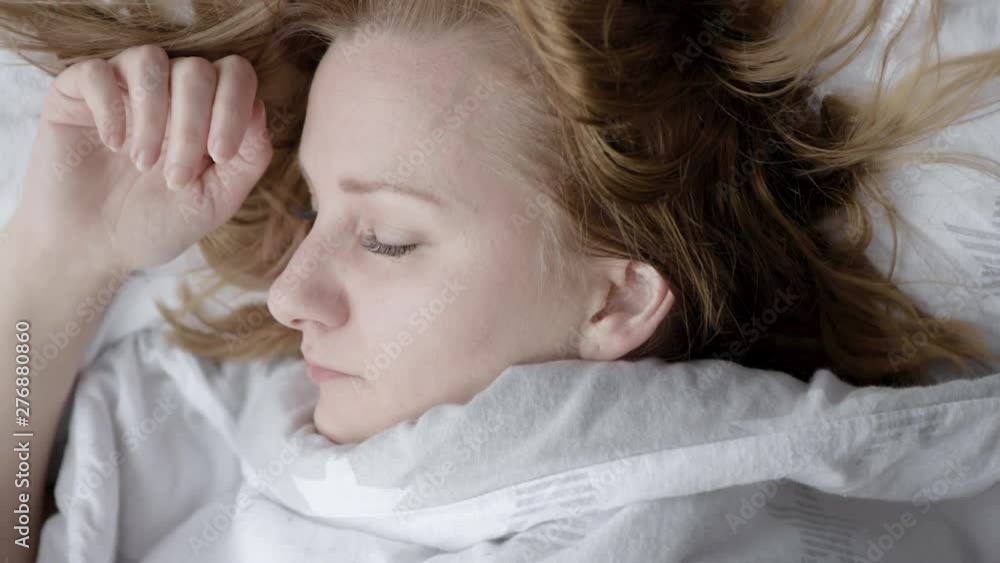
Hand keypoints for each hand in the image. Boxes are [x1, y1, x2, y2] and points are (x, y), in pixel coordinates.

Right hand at [11, 45, 272, 274]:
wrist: (95, 248)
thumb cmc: (160, 224)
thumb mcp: (216, 200)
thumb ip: (249, 157)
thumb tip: (260, 108)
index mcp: (208, 110)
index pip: (235, 74)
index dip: (235, 106)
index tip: (221, 154)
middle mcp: (168, 90)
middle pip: (196, 69)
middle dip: (193, 126)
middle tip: (176, 177)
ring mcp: (123, 86)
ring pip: (150, 60)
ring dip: (154, 116)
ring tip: (144, 164)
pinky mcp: (76, 92)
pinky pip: (96, 71)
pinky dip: (110, 107)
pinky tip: (113, 144)